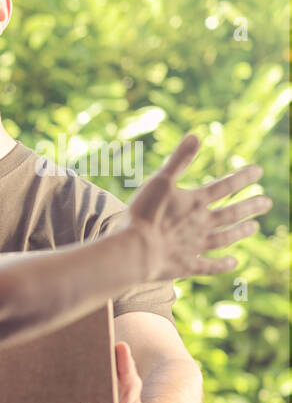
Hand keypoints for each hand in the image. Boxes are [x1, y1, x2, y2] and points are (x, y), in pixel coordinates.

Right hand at [127, 134, 270, 281]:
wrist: (136, 251)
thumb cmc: (144, 215)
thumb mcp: (159, 182)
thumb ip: (178, 160)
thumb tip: (195, 135)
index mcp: (195, 202)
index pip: (224, 186)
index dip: (242, 177)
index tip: (259, 171)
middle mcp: (201, 224)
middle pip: (231, 213)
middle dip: (250, 206)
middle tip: (267, 203)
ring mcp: (195, 246)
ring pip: (224, 238)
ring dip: (240, 232)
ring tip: (254, 228)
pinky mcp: (186, 266)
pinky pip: (209, 266)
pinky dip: (223, 265)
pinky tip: (234, 264)